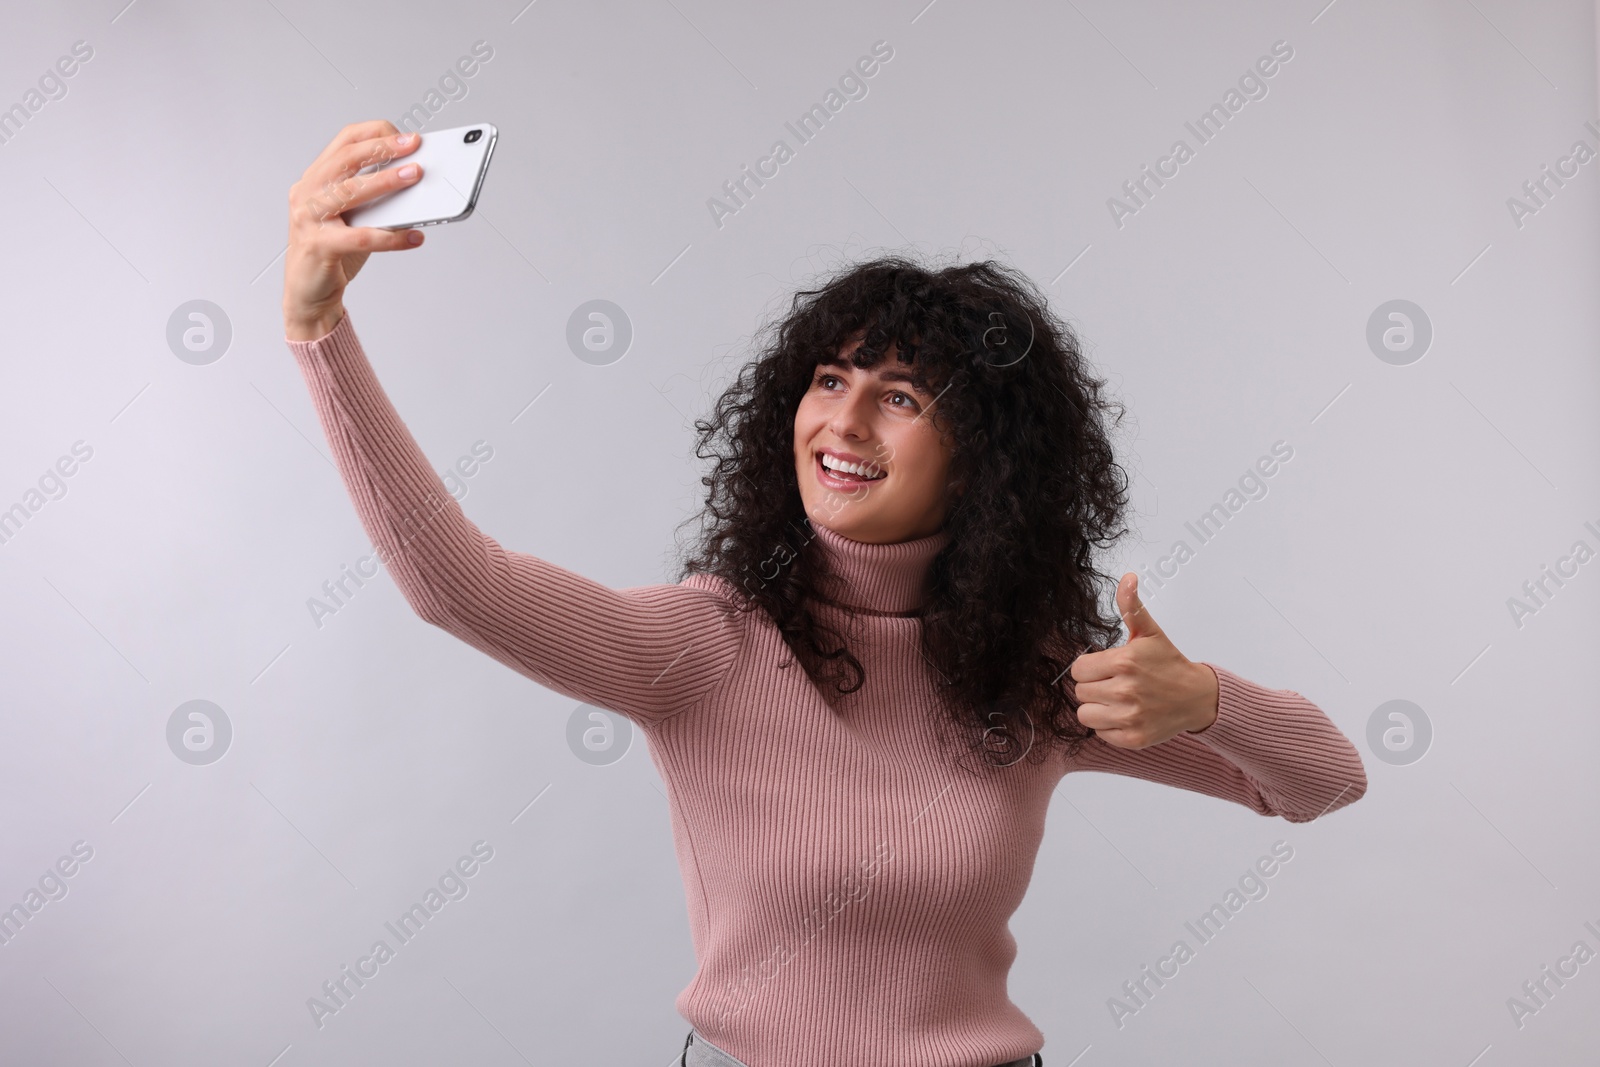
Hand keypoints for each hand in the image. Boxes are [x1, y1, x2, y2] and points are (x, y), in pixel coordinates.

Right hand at [283, 120, 426, 340]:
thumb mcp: (352, 217)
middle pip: (346, 160)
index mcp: (315, 179)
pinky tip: (413, 237)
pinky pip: (361, 238)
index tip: (405, 135)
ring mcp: (309, 219)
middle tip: (414, 145)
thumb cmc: (333, 251)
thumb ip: (373, 198)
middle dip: (383, 148)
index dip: (375, 133)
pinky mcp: (318, 246)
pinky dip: (391, 237)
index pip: (344, 143)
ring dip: (387, 181)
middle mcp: (307, 193)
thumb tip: (413, 182)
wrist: (308, 293)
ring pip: (350, 192)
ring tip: (416, 176)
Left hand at [1069, 574, 1219, 748]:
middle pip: (1080, 692)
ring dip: (1097, 708)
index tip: (1106, 668)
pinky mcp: (1133, 738)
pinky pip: (1100, 733)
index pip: (1078, 669)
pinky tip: (1126, 715)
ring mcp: (1130, 717)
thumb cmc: (1168, 663)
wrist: (1198, 698)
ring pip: (1085, 715)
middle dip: (1094, 686)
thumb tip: (1128, 578)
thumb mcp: (1150, 632)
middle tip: (1115, 683)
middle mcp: (1126, 690)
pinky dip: (1109, 726)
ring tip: (1117, 700)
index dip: (1090, 668)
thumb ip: (1132, 606)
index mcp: (1125, 661)